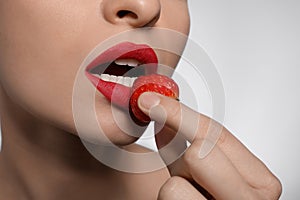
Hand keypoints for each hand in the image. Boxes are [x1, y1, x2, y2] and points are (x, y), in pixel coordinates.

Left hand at [138, 92, 281, 199]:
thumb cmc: (200, 195)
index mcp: (258, 181)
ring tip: (185, 192)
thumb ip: (183, 138)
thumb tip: (159, 104)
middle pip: (200, 154)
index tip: (150, 100)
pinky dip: (168, 198)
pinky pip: (170, 197)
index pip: (217, 134)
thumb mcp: (197, 166)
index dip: (178, 114)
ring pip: (176, 185)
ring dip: (173, 184)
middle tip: (180, 161)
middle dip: (180, 155)